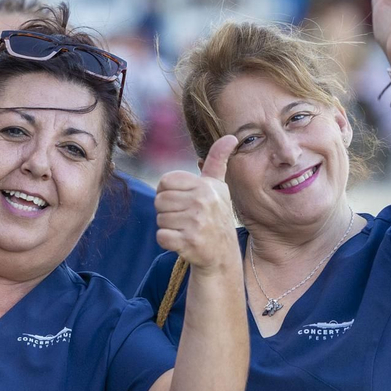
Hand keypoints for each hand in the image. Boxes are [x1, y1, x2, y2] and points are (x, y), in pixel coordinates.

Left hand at [154, 135, 237, 274]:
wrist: (222, 253)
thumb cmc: (215, 215)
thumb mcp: (218, 187)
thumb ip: (218, 161)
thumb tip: (231, 137)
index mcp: (206, 186)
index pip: (165, 182)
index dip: (167, 192)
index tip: (182, 200)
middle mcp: (203, 202)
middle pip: (159, 201)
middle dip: (167, 211)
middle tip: (184, 218)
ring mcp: (197, 223)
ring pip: (160, 219)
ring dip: (169, 226)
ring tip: (186, 229)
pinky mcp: (189, 242)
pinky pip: (161, 236)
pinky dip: (168, 241)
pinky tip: (183, 241)